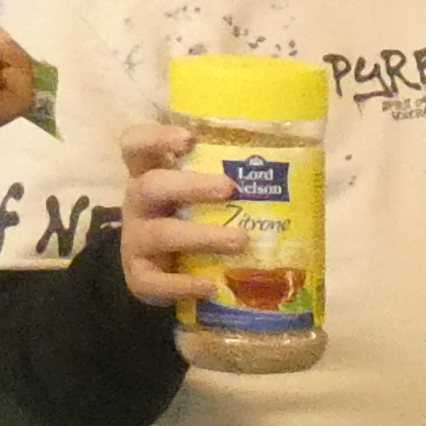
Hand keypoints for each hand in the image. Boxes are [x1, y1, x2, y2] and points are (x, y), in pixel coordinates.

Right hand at [113, 125, 252, 306]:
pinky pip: (155, 281)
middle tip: (228, 188)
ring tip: (240, 240)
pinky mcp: (138, 275)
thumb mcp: (198, 192)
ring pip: (161, 234)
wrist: (162, 266)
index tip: (189, 139)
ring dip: (202, 236)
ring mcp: (135, 240)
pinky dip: (184, 284)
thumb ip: (224, 176)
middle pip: (151, 186)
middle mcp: (138, 203)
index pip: (136, 144)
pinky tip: (210, 286)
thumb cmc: (189, 216)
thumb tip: (290, 166)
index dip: (156, 138)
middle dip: (191, 186)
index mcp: (149, 173)